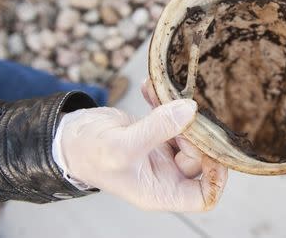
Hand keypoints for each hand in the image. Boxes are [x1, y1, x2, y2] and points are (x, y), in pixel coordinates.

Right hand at [58, 81, 227, 211]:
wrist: (69, 137)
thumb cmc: (88, 154)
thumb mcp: (122, 146)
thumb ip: (158, 128)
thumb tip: (190, 110)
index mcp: (161, 191)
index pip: (204, 196)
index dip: (216, 176)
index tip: (210, 147)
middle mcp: (166, 175)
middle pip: (201, 159)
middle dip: (194, 133)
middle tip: (179, 112)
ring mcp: (162, 153)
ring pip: (188, 134)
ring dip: (178, 112)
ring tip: (159, 95)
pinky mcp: (157, 133)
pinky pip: (172, 118)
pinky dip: (164, 102)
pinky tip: (149, 90)